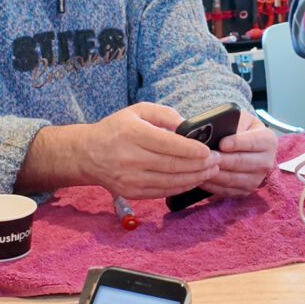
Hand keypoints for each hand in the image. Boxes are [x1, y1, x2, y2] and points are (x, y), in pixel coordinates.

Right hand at [82, 103, 220, 199]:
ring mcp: (130, 178)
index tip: (208, 150)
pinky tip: (193, 180)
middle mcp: (130, 158)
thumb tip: (187, 126)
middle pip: (173, 165)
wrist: (87, 154)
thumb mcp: (137, 111)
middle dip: (199, 165)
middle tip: (216, 161)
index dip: (191, 149)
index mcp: (133, 134)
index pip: (168, 145)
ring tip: (210, 171)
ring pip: (170, 182)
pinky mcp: (131, 192)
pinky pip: (162, 192)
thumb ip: (164, 114)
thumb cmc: (116, 129)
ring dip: (195, 178)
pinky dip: (181, 187)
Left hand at [201, 109, 277, 198]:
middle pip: (240, 162)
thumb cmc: (240, 129)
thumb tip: (216, 129)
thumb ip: (232, 122)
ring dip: (213, 173)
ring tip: (199, 166)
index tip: (222, 143)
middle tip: (205, 156)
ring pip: (231, 178)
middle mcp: (266, 162)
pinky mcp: (245, 191)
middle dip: (220, 159)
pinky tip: (201, 177)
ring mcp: (257, 179)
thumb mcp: (240, 119)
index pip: (252, 142)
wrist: (245, 147)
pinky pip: (226, 191)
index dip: (236, 143)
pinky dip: (212, 185)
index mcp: (268, 140)